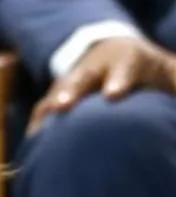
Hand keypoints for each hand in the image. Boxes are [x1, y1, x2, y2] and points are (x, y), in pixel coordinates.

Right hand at [29, 36, 175, 134]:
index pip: (124, 69)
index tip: (112, 95)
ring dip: (49, 109)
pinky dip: (39, 124)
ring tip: (38, 133)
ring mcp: (73, 78)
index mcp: (127, 59)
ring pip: (59, 92)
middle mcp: (95, 66)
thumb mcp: (168, 72)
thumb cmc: (149, 70)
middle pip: (81, 78)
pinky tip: (34, 145)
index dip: (117, 81)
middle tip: (62, 105)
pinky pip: (45, 107)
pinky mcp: (59, 93)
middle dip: (71, 91)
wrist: (117, 51)